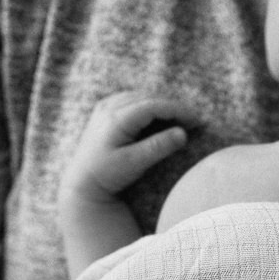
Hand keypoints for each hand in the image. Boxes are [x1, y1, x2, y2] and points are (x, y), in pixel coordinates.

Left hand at [59, 92, 196, 207]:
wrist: (82, 181)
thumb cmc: (107, 174)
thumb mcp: (134, 163)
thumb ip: (158, 147)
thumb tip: (182, 134)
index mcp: (117, 118)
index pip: (154, 105)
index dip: (177, 110)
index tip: (196, 119)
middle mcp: (109, 107)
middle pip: (148, 98)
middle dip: (172, 107)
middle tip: (192, 121)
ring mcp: (105, 107)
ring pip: (140, 98)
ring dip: (160, 106)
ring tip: (178, 120)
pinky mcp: (104, 111)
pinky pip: (131, 101)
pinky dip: (148, 106)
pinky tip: (157, 118)